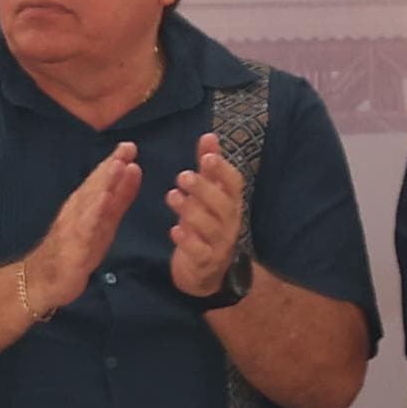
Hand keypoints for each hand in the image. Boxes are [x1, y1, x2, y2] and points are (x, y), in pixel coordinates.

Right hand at [22, 142, 140, 313]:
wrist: (42, 282)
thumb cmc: (72, 253)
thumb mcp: (102, 223)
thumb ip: (118, 199)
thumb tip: (132, 171)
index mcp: (84, 206)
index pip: (100, 181)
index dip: (114, 163)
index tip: (129, 146)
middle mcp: (76, 212)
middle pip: (95, 186)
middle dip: (111, 166)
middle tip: (127, 147)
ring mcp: (73, 227)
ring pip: (90, 201)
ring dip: (104, 182)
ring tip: (118, 165)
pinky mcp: (74, 245)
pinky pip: (85, 226)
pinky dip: (95, 210)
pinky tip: (104, 199)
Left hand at [166, 132, 247, 300]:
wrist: (205, 271)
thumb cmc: (205, 227)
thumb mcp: (207, 196)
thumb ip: (208, 169)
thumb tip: (209, 136)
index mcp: (230, 204)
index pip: (234, 184)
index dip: (222, 170)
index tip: (207, 156)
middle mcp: (229, 223)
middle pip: (223, 204)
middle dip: (204, 189)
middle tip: (183, 176)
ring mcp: (219, 244)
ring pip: (210, 227)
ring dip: (191, 211)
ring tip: (171, 196)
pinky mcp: (205, 262)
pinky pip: (199, 251)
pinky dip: (187, 240)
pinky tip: (174, 230)